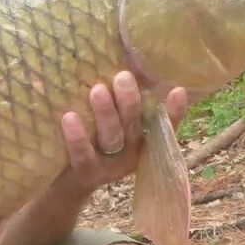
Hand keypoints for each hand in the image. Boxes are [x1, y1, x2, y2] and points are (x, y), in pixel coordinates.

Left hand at [59, 71, 187, 193]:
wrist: (67, 183)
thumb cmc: (91, 142)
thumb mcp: (108, 122)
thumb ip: (118, 102)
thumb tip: (122, 62)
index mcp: (141, 140)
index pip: (164, 125)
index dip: (174, 111)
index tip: (178, 90)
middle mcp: (129, 153)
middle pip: (134, 126)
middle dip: (129, 101)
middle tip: (123, 77)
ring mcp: (109, 165)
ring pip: (111, 137)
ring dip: (106, 114)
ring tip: (97, 90)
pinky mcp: (86, 172)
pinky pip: (82, 154)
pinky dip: (76, 137)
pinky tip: (69, 117)